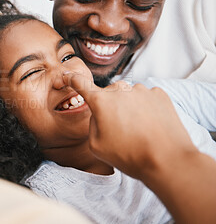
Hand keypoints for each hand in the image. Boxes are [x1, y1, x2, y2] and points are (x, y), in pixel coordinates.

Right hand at [62, 72, 196, 179]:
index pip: (81, 85)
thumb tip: (99, 114)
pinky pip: (145, 98)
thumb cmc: (129, 155)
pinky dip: (145, 108)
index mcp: (101, 102)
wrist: (166, 160)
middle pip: (108, 94)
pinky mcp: (159, 94)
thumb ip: (92, 124)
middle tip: (118, 129)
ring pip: (128, 96)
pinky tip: (149, 125)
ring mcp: (142, 90)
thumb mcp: (96, 145)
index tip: (68, 74)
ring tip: (137, 130)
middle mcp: (121, 90)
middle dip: (109, 107)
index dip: (73, 79)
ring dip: (129, 108)